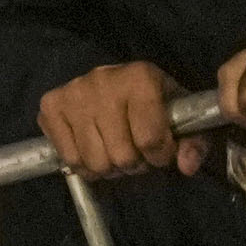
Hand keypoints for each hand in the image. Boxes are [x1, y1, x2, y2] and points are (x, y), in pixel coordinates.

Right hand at [34, 60, 198, 180]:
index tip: (160, 151)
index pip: (151, 139)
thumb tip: (187, 166)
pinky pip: (69, 158)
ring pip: (95, 162)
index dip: (160, 156)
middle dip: (133, 165)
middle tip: (135, 154)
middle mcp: (104, 80)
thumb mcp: (181, 119)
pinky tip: (93, 149)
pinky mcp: (51, 105)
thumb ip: (195, 143)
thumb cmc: (153, 103)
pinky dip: (84, 165)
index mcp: (140, 77)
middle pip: (121, 155)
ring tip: (114, 152)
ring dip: (109, 168)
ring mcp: (74, 92)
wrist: (117, 82)